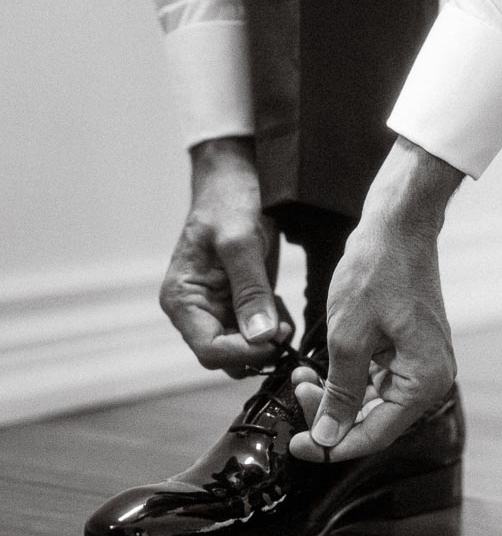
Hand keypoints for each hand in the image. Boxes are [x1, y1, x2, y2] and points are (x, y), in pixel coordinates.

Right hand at [159, 137, 293, 376]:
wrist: (236, 178)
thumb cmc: (230, 201)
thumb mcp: (241, 241)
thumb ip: (250, 290)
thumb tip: (261, 337)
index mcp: (181, 299)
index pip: (208, 350)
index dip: (245, 352)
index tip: (276, 336)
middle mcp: (194, 311)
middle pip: (225, 357)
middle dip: (257, 348)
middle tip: (285, 324)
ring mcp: (216, 310)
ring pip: (242, 351)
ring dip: (267, 342)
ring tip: (283, 312)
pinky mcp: (237, 305)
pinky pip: (254, 334)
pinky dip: (272, 329)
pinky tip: (280, 304)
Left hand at [289, 139, 463, 461]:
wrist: (398, 224)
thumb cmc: (378, 270)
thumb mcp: (348, 337)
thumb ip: (339, 393)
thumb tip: (327, 438)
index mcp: (424, 381)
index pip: (375, 435)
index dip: (332, 445)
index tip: (298, 445)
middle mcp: (430, 378)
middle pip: (376, 422)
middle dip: (331, 415)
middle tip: (296, 394)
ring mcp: (421, 363)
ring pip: (373, 402)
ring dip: (336, 395)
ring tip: (303, 377)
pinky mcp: (409, 349)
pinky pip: (377, 379)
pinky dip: (347, 377)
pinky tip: (320, 366)